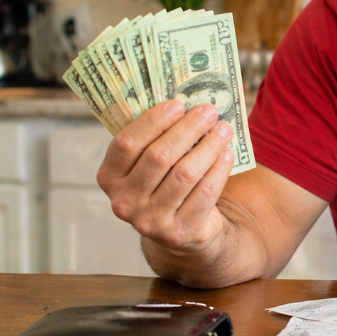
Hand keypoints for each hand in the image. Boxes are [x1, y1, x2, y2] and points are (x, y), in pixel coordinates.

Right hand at [97, 99, 235, 251]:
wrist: (179, 231)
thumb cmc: (163, 184)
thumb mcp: (146, 166)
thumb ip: (153, 139)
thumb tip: (184, 103)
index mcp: (109, 178)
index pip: (127, 144)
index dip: (153, 121)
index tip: (178, 104)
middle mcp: (124, 201)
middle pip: (159, 157)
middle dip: (188, 129)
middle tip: (209, 111)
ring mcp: (150, 220)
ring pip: (185, 174)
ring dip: (208, 146)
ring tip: (223, 129)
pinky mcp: (179, 232)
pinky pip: (205, 193)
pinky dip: (219, 169)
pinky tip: (228, 153)